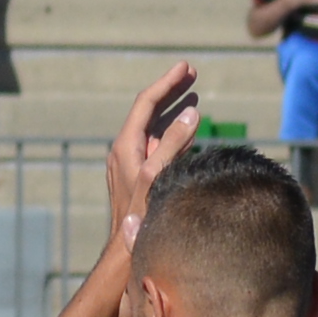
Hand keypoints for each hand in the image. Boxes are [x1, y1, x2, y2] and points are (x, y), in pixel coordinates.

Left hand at [103, 63, 204, 221]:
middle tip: (192, 73)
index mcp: (125, 146)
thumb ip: (173, 143)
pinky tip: (188, 127)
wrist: (126, 249)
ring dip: (173, 109)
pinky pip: (158, 143)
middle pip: (149, 110)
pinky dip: (174, 130)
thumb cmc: (139, 216)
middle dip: (171, 90)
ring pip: (154, 126)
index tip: (186, 67)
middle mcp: (126, 150)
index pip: (146, 103)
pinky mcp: (141, 174)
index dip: (167, 83)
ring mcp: (133, 162)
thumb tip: (191, 113)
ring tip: (193, 94)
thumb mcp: (157, 176)